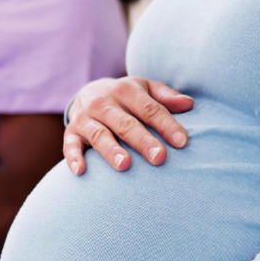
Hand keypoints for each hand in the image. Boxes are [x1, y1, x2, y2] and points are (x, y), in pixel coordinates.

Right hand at [65, 77, 193, 174]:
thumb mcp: (145, 89)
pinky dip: (74, 158)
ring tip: (125, 165)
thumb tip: (189, 104)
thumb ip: (166, 97)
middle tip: (159, 158)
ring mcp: (85, 118)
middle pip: (125, 123)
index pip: (149, 108)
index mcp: (125, 90)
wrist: (88, 91)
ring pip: (99, 135)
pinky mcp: (71, 132)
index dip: (166, 125)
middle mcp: (103, 103)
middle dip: (142, 141)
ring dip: (111, 150)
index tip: (182, 142)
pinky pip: (70, 146)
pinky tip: (81, 171)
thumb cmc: (126, 97)